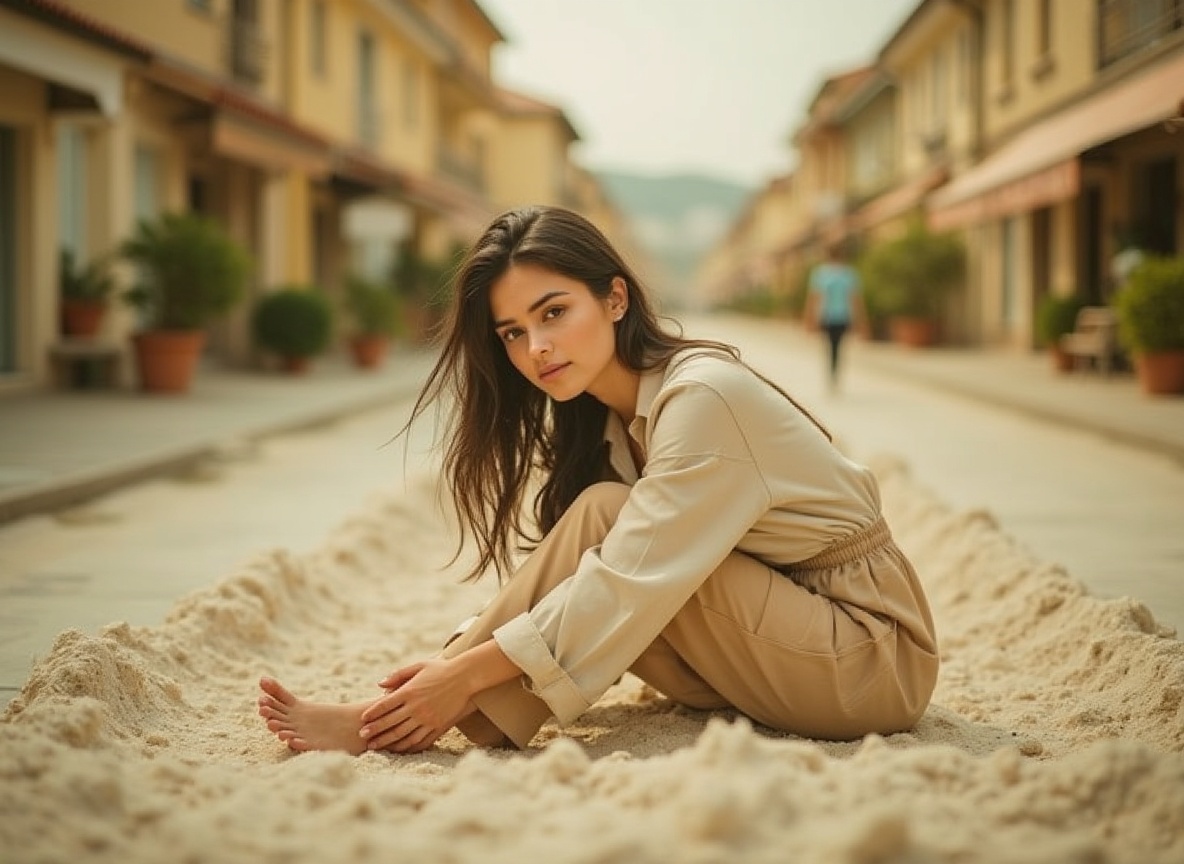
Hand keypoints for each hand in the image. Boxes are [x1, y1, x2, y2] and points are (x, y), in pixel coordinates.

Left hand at [359, 658, 474, 752]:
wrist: (466, 676)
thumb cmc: (441, 668)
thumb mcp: (419, 666)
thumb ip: (398, 675)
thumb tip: (379, 685)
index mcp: (409, 691)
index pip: (384, 705)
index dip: (372, 714)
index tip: (362, 720)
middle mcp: (416, 706)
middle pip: (390, 722)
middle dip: (374, 731)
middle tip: (362, 737)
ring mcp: (427, 718)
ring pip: (402, 734)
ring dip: (387, 742)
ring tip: (376, 746)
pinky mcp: (437, 725)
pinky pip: (419, 740)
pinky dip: (406, 746)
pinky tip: (398, 749)